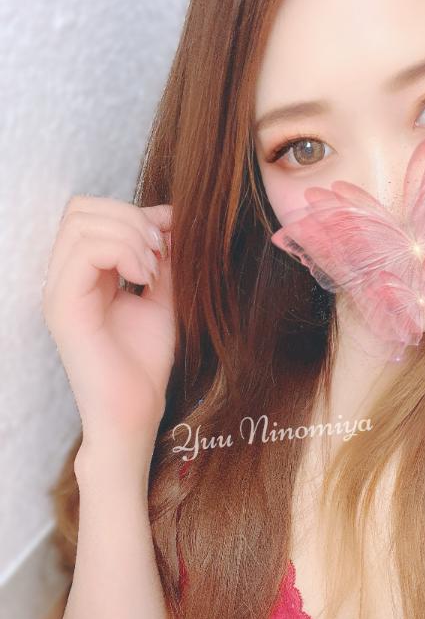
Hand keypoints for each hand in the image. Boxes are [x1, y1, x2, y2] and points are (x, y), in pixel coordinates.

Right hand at [42, 196, 175, 456]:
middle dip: (130, 217)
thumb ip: (163, 258)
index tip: (171, 235)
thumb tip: (171, 216)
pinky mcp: (63, 306)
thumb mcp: (161, 298)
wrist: (135, 410)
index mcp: (82, 274)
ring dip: (130, 235)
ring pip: (81, 222)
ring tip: (153, 269)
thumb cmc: (145, 362)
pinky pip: (85, 251)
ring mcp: (59, 290)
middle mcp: (63, 278)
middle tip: (160, 252)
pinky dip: (124, 252)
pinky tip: (145, 278)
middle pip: (81, 209)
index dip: (136, 212)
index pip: (92, 213)